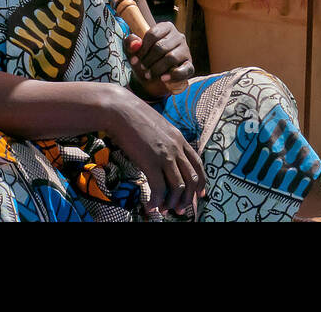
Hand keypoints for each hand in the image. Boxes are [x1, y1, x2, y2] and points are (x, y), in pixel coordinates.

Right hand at [105, 87, 206, 216]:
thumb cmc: (133, 116)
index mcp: (179, 138)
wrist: (119, 109)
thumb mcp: (157, 126)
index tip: (199, 195)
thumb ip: (165, 140)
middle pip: (192, 178)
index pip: (197, 164)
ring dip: (173, 202)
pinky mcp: (151, 162)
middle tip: (180, 210)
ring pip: (178, 186)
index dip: (200, 182)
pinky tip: (150, 206)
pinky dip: (156, 201)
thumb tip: (163, 155)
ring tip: (165, 210)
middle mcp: (176, 148)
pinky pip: (159, 188)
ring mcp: (165, 155)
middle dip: (188, 198)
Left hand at [125, 23, 193, 94]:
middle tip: (142, 68)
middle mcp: (178, 36)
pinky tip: (163, 79)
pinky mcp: (189, 64)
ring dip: (157, 69)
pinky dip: (173, 75)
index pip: (152, 34)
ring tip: (149, 75)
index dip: (142, 49)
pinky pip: (184, 69)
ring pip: (171, 58)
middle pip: (160, 47)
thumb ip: (130, 43)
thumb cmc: (143, 58)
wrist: (152, 76)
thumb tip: (136, 44)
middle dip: (148, 60)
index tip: (135, 59)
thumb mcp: (132, 50)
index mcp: (165, 27)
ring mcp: (185, 50)